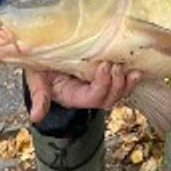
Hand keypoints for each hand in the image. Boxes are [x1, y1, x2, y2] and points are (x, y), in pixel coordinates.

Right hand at [24, 62, 141, 121]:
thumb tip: (35, 117)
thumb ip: (38, 96)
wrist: (41, 54)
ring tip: (129, 68)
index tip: (103, 65)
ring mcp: (97, 85)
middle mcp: (87, 94)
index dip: (101, 85)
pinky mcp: (103, 75)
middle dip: (116, 85)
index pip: (93, 97)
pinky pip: (120, 82)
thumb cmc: (38, 66)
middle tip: (115, 65)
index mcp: (73, 96)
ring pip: (118, 92)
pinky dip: (129, 78)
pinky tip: (135, 69)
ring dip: (126, 83)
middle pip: (109, 98)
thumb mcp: (35, 78)